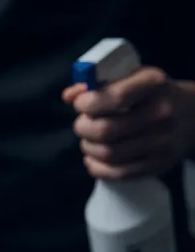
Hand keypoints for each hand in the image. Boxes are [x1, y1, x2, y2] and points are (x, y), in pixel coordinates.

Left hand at [62, 69, 194, 180]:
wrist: (191, 115)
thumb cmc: (151, 94)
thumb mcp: (132, 78)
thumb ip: (99, 82)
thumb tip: (69, 96)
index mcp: (154, 84)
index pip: (115, 97)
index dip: (87, 103)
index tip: (80, 105)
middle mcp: (161, 113)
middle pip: (105, 130)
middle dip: (83, 128)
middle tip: (81, 125)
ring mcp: (162, 142)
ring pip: (108, 154)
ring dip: (88, 148)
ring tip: (88, 140)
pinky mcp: (159, 164)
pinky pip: (119, 173)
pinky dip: (97, 168)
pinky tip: (92, 159)